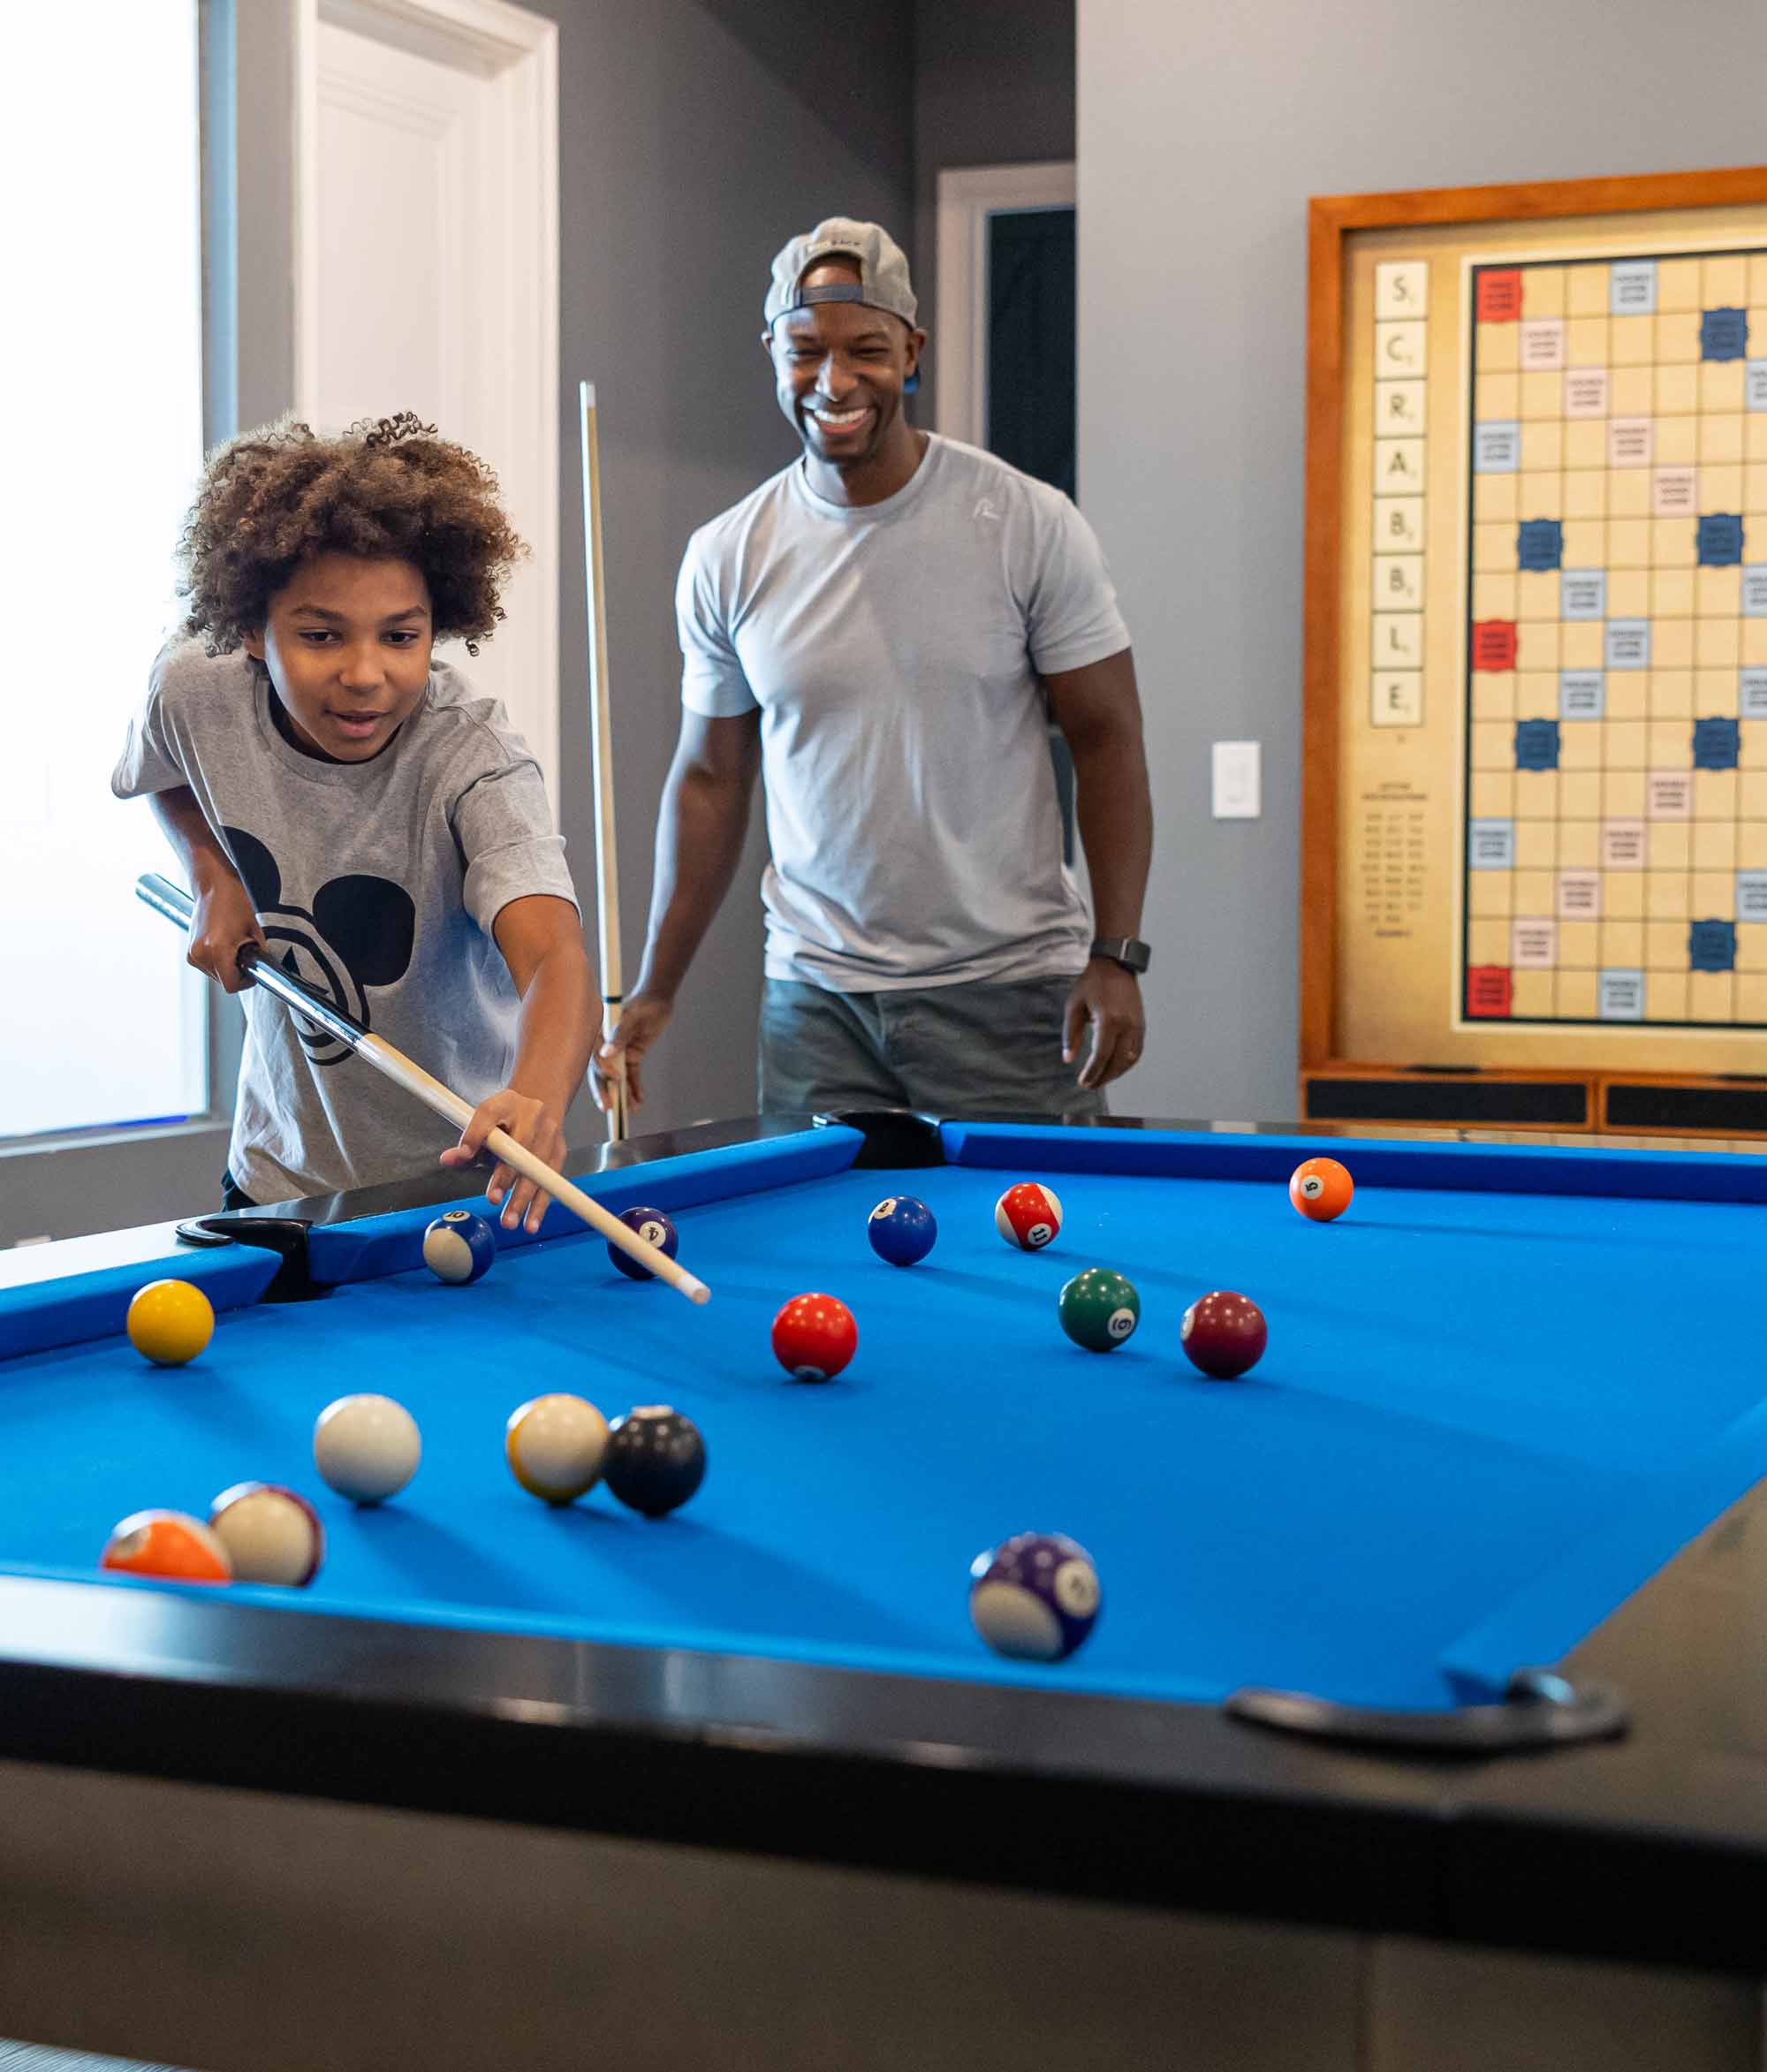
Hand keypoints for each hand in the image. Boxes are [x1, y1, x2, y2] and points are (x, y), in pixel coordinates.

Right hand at [186, 873, 265, 994]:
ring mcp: (192, 953)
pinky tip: (223, 943)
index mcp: (217, 950)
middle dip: (236, 971)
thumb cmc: (235, 902)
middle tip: (244, 952)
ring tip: (233, 944)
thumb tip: (262, 970)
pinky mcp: (189, 951)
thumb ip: (259, 956)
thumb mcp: (254, 931)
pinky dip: (217, 960)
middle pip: (223, 981)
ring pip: (215, 975)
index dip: (245, 982)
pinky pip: (207, 966)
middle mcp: (200, 954)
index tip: (252, 972)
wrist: (213, 885)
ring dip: (226, 966)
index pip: (231, 986)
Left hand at [439, 1087, 566, 1232]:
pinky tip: (531, 1223)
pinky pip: (551, 1181)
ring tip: (510, 1221)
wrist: (543, 1103)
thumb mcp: (484, 1123)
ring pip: (537, 1169)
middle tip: (493, 1201)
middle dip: (506, 1177)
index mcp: (506, 1103)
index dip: (478, 1134)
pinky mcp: (560, 1152)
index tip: (468, 1154)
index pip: (489, 1115)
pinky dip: (540, 1204)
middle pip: (520, 1148)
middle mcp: (532, 1115)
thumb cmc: (507, 1119)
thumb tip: (447, 1160)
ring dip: (524, 1198)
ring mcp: (550, 1134)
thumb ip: (468, 1141)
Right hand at [592, 991, 672, 1114]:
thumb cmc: (643, 1005)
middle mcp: (606, 1046)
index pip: (596, 1056)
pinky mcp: (632, 1056)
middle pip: (602, 1072)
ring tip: (629, 1111)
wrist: (658, 1000)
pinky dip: (635, 1088)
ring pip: (618, 1078)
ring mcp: (619, 1053)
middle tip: (608, 1108)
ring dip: (623, 1094)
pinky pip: (632, 1075)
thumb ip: (619, 1034)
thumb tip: (606, 1053)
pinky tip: (639, 1101)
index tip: (615, 1077)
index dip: (603, 1069)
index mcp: (600, 1035)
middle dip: (605, 1091)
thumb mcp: (633, 1017)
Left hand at [1063, 960, 1145, 1090]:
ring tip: (1101, 1079)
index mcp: (1109, 1020)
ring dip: (1116, 1073)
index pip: (1101, 1055)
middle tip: (1090, 1085)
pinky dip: (1126, 1063)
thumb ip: (1071, 1034)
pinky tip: (1115, 1067)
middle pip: (1117, 1062)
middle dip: (1103, 1077)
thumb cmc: (1092, 983)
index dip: (1092, 1072)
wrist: (1115, 965)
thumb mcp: (1074, 1006)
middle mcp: (1126, 1025)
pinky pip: (1137, 1051)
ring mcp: (1137, 1026)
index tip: (1083, 1082)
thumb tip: (1069, 1059)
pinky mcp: (1141, 1025)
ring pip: (1130, 1060)